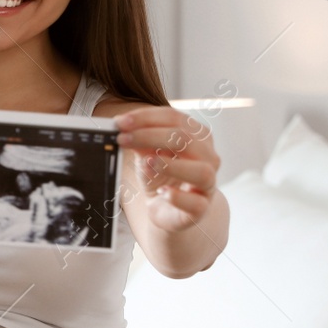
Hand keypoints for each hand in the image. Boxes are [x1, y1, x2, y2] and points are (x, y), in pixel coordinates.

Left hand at [115, 107, 221, 233]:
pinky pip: (196, 203)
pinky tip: (162, 192)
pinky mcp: (201, 208)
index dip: (146, 118)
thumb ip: (139, 142)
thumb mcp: (147, 155)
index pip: (174, 118)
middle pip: (185, 139)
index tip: (120, 122)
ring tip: (147, 163)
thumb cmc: (161, 177)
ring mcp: (208, 184)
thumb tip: (122, 130)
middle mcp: (208, 157)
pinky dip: (178, 197)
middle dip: (149, 136)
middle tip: (123, 139)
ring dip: (171, 166)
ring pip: (201, 171)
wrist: (169, 209)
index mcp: (197, 136)